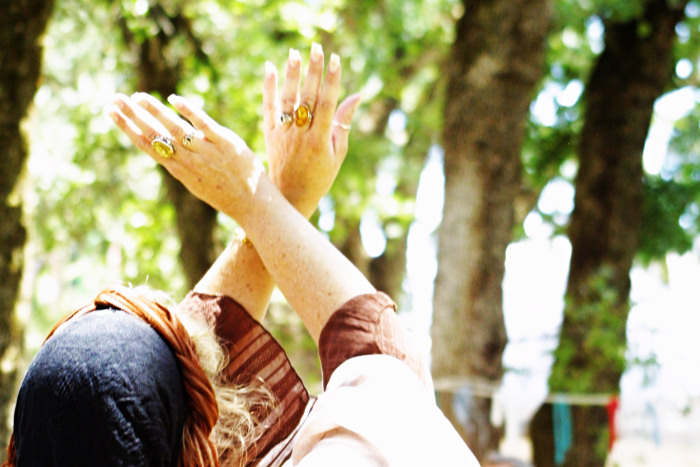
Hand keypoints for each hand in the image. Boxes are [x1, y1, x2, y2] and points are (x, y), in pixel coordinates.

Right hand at [109, 92, 263, 219]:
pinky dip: (189, 112)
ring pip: (175, 130)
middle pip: (155, 136)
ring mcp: (207, 152)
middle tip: (113, 99)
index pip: (147, 145)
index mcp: (179, 170)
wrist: (254, 206)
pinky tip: (173, 99)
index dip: (127, 128)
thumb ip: (183, 163)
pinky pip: (205, 126)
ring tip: (137, 96)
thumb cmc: (227, 194)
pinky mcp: (226, 144)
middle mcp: (189, 161)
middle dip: (132, 117)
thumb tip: (167, 148)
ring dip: (154, 111)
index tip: (111, 112)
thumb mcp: (198, 181)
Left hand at [263, 43, 360, 218]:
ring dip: (291, 75)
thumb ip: (343, 124)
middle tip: (316, 47)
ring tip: (294, 52)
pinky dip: (269, 88)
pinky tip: (270, 68)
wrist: (290, 197)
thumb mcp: (337, 153)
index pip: (327, 104)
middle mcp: (301, 135)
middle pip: (307, 97)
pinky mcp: (270, 134)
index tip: (336, 60)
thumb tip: (355, 96)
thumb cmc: (319, 177)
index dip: (332, 81)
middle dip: (313, 71)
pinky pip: (268, 107)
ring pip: (287, 99)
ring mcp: (283, 134)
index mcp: (320, 140)